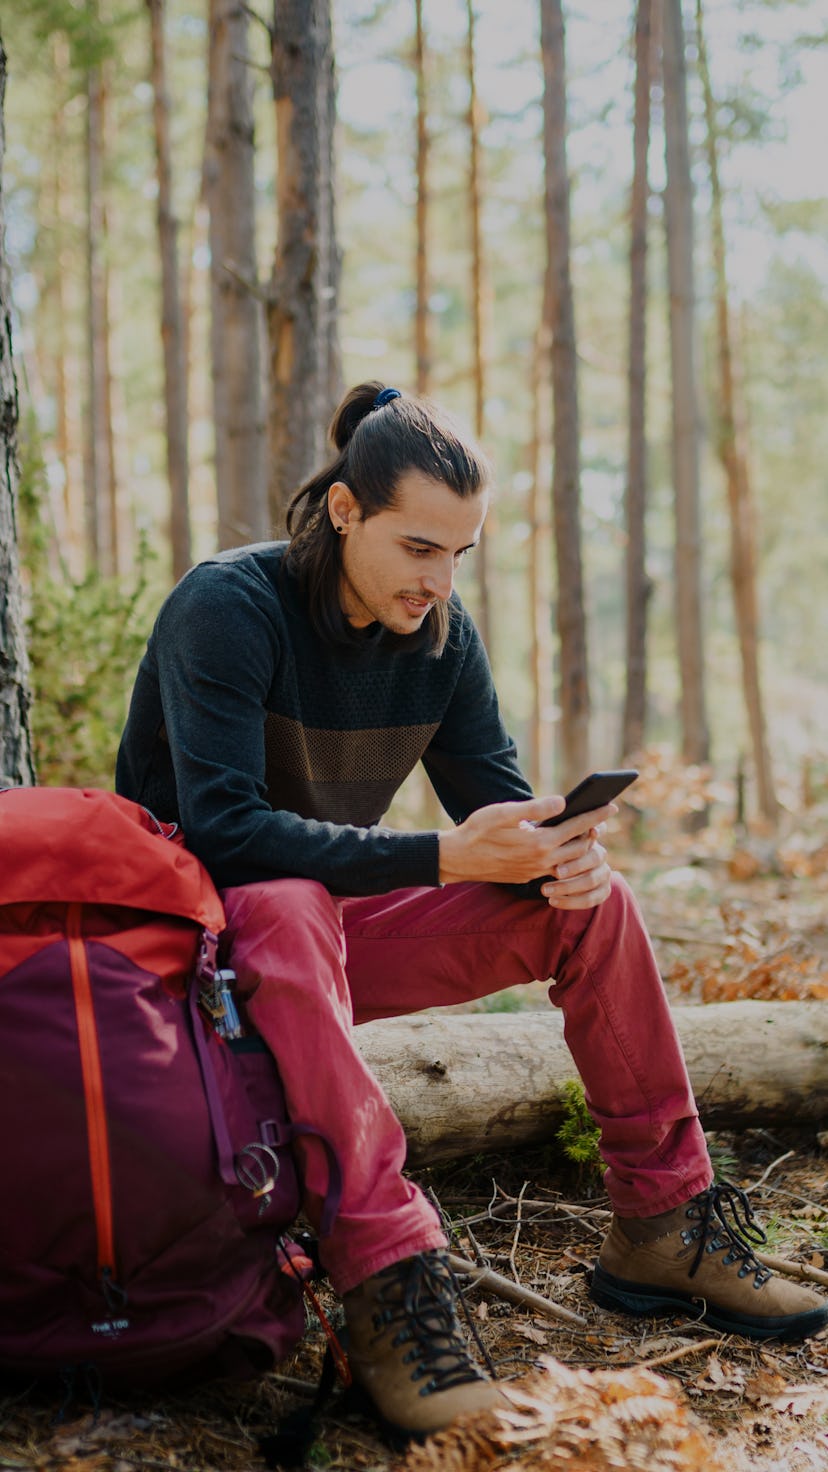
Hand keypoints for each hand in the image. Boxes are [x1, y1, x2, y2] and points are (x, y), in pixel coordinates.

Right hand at [438, 795, 614, 908]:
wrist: (458, 859)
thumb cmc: (477, 831)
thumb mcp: (502, 813)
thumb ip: (535, 808)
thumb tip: (563, 802)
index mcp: (539, 842)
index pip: (577, 827)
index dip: (596, 815)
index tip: (612, 805)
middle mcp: (542, 860)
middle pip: (581, 846)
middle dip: (593, 830)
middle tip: (602, 816)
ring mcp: (537, 871)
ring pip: (572, 861)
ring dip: (582, 846)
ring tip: (588, 830)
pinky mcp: (529, 876)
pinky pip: (558, 868)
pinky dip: (568, 857)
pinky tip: (565, 846)